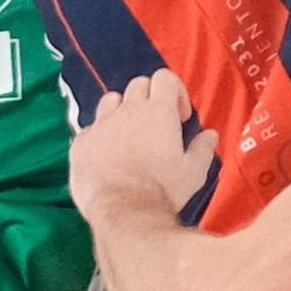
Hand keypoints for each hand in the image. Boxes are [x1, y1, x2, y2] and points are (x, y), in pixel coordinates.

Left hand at [70, 69, 216, 226]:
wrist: (124, 212)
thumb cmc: (162, 190)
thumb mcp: (193, 172)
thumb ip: (202, 148)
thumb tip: (209, 135)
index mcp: (158, 112)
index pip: (165, 77)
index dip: (174, 91)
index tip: (179, 116)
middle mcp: (128, 110)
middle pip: (138, 85)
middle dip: (150, 99)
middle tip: (156, 125)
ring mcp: (101, 124)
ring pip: (111, 100)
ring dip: (122, 110)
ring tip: (129, 135)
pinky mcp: (81, 142)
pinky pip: (91, 128)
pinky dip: (100, 136)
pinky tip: (107, 156)